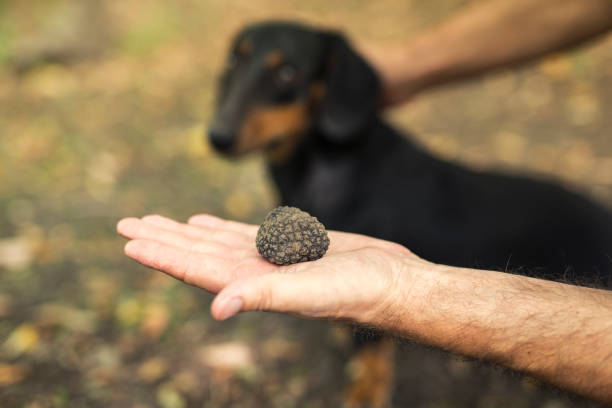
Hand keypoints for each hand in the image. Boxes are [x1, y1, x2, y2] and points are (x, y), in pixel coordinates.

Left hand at [116, 214, 427, 323]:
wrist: (390, 281)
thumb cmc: (356, 291)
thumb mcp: (309, 292)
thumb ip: (263, 296)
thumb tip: (218, 307)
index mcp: (252, 285)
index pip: (196, 269)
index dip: (162, 255)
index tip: (130, 241)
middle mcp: (253, 274)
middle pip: (196, 253)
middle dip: (162, 238)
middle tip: (126, 224)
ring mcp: (269, 259)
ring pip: (214, 242)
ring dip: (184, 232)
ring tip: (154, 221)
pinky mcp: (287, 245)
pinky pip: (242, 233)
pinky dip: (218, 227)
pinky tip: (203, 222)